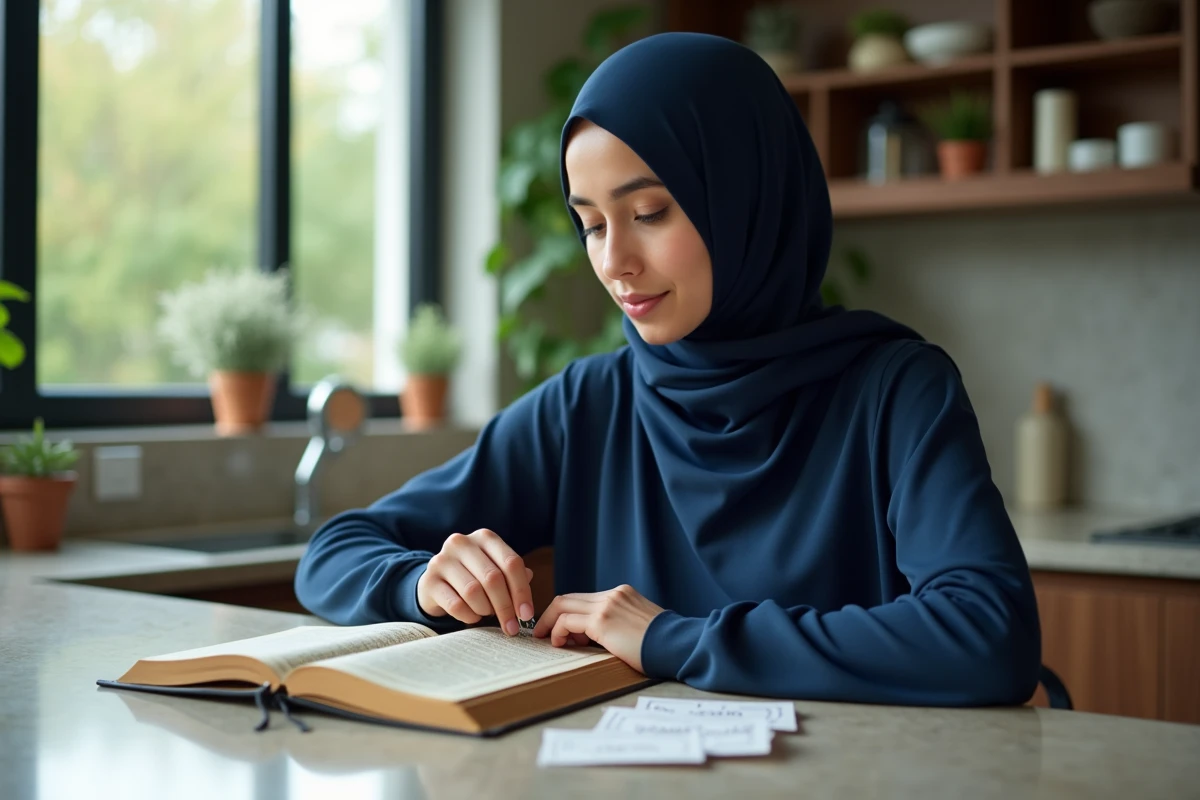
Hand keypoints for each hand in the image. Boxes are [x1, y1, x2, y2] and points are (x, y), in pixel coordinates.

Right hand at [416, 529, 534, 635]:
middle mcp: (462, 543)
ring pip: (473, 591)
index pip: (511, 563)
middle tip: (512, 627)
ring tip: (487, 613)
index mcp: (485, 537)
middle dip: (505, 607)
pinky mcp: (429, 580)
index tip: (526, 615)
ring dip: (486, 610)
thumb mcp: (496, 571)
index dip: (522, 591)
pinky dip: (469, 616)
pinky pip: (456, 605)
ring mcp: (442, 560)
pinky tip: (473, 616)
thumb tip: (528, 584)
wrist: (437, 582)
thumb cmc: (474, 576)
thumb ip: (514, 576)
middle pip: (492, 578)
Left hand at [532, 584, 664, 672]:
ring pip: (563, 606)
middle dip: (551, 616)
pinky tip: (561, 644)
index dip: (568, 614)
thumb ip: (616, 624)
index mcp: (622, 594)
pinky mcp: (602, 621)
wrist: (678, 645)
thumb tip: (590, 638)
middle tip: (542, 633)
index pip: (584, 599)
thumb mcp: (638, 626)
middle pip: (568, 598)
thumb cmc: (663, 644)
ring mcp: (607, 605)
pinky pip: (568, 621)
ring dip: (551, 624)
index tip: (563, 632)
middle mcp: (613, 594)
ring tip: (549, 641)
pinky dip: (558, 632)